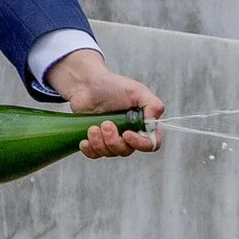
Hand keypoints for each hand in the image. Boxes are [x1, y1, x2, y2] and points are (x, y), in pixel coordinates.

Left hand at [44, 50, 164, 157]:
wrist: (86, 84)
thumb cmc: (112, 85)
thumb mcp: (137, 90)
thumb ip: (153, 105)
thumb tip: (153, 124)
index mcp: (142, 124)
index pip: (150, 144)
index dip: (140, 144)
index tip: (126, 134)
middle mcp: (129, 134)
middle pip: (126, 151)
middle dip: (113, 140)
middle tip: (105, 123)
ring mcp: (111, 139)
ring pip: (110, 153)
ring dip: (100, 143)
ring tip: (92, 127)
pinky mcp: (95, 141)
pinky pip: (95, 154)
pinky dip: (90, 150)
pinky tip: (84, 140)